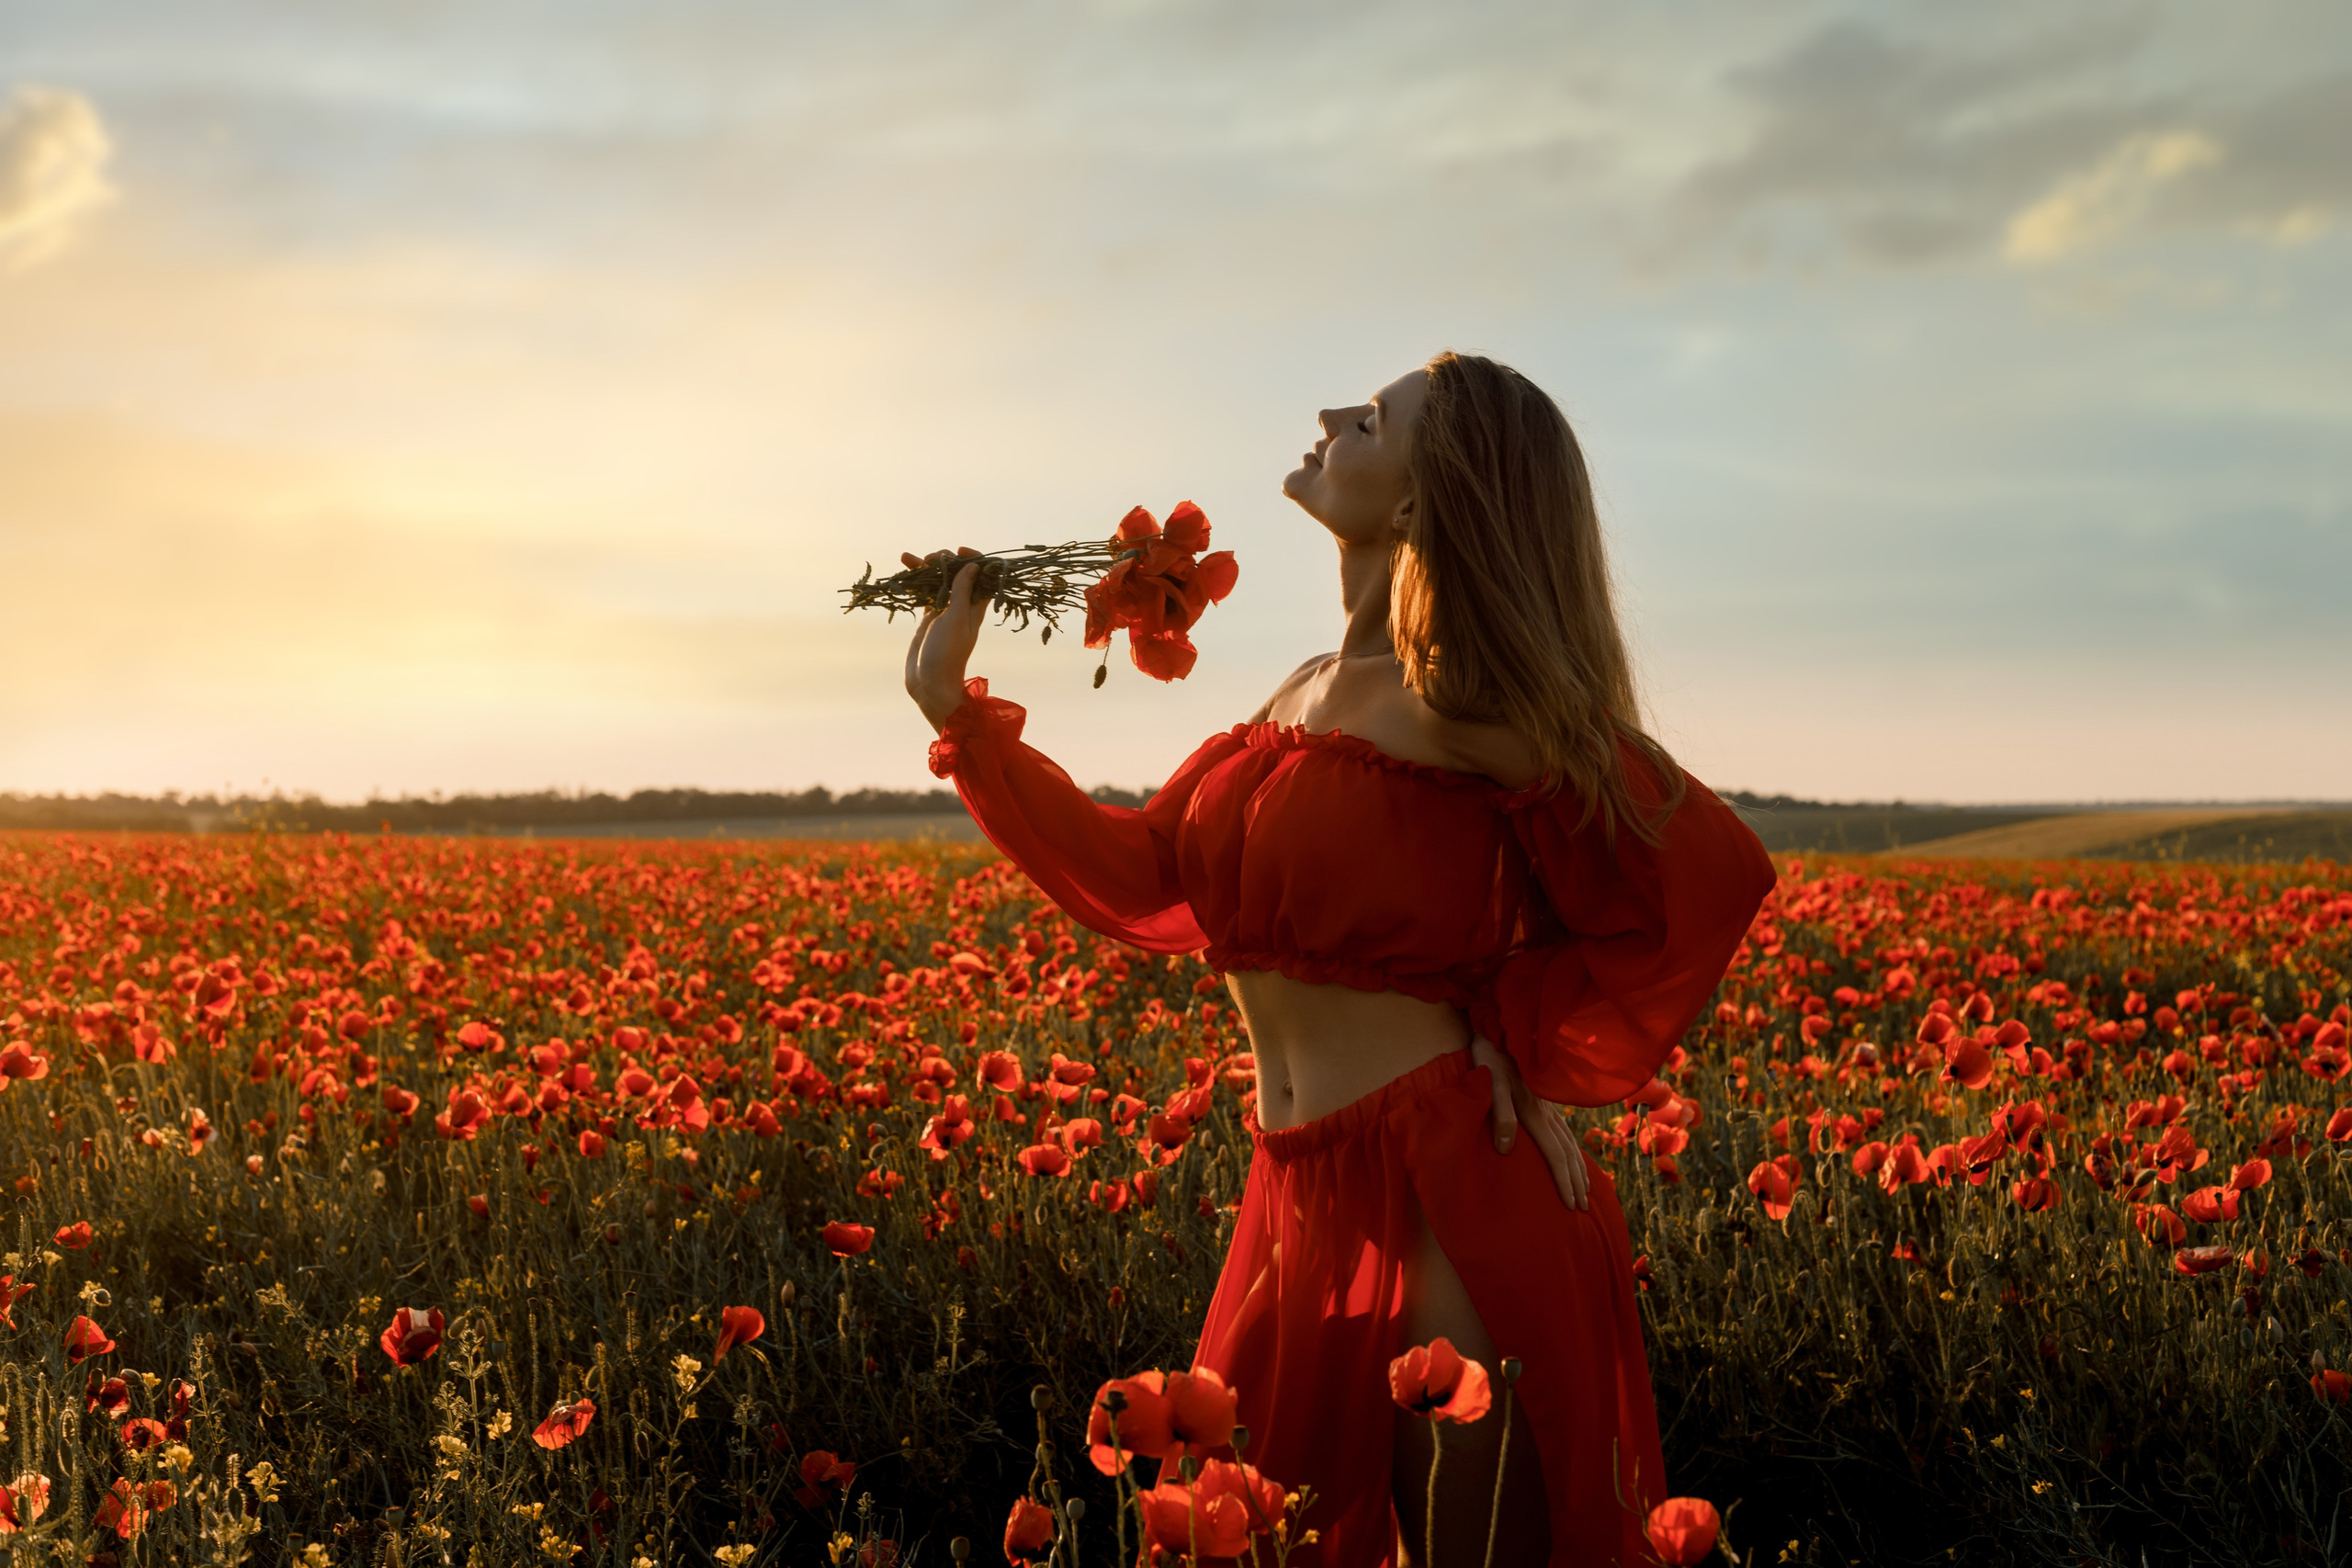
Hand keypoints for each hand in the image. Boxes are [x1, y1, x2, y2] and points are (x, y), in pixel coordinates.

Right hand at [902, 546, 989, 730]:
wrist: (930, 685)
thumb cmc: (947, 654)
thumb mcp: (956, 619)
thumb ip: (962, 592)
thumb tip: (974, 567)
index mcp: (976, 606)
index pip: (981, 574)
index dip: (973, 559)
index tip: (959, 552)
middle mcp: (962, 606)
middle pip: (956, 574)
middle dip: (943, 561)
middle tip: (928, 559)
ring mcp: (944, 611)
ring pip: (937, 582)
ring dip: (924, 568)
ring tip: (907, 557)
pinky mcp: (929, 619)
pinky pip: (924, 594)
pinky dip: (915, 583)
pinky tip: (904, 572)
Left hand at [1469, 1033, 1588, 1211]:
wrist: (1499, 1030)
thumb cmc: (1491, 1060)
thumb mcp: (1490, 1085)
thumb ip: (1500, 1115)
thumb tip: (1505, 1149)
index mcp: (1535, 1113)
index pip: (1555, 1156)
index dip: (1564, 1182)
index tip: (1572, 1206)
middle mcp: (1547, 1113)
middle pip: (1567, 1154)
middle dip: (1576, 1182)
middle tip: (1583, 1208)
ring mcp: (1548, 1106)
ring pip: (1570, 1143)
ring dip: (1578, 1168)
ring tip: (1585, 1189)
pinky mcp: (1545, 1099)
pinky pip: (1565, 1131)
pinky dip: (1573, 1149)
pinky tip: (1572, 1154)